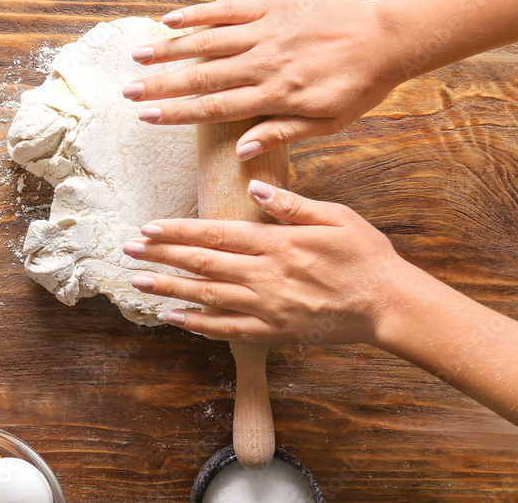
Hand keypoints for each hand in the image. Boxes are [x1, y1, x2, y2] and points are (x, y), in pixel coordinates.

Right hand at [122, 0, 404, 159]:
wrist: (388, 37)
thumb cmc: (358, 86)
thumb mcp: (327, 123)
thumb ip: (280, 134)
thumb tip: (239, 151)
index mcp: (276, 96)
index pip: (215, 106)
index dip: (177, 112)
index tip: (147, 116)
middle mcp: (265, 63)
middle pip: (202, 76)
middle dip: (161, 85)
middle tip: (127, 92)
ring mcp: (266, 31)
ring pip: (208, 42)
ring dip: (169, 49)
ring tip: (137, 57)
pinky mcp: (272, 6)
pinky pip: (228, 10)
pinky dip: (198, 14)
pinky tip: (170, 19)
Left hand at [122, 180, 418, 344]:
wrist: (389, 305)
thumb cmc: (365, 255)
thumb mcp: (335, 216)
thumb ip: (293, 204)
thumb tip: (258, 187)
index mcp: (277, 242)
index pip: (216, 234)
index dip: (178, 231)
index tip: (148, 227)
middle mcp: (266, 274)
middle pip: (203, 264)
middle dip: (162, 256)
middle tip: (128, 250)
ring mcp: (268, 305)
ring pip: (208, 296)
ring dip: (169, 289)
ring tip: (138, 282)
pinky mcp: (274, 330)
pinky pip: (228, 329)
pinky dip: (198, 325)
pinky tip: (173, 318)